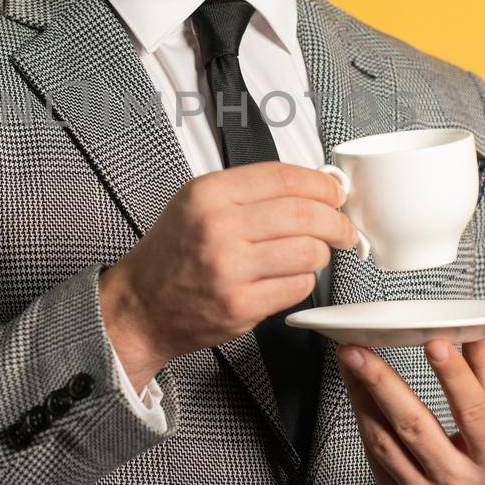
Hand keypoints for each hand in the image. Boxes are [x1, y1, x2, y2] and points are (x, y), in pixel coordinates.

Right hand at [99, 161, 359, 386]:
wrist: (140, 305)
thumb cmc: (173, 253)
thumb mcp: (198, 202)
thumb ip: (251, 191)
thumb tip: (314, 185)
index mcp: (209, 193)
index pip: (285, 177)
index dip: (322, 185)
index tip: (335, 192)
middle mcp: (218, 227)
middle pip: (305, 214)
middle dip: (336, 221)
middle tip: (343, 228)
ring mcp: (230, 269)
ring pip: (309, 252)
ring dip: (322, 253)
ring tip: (315, 253)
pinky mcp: (241, 306)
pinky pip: (298, 287)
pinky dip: (304, 280)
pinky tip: (291, 276)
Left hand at [336, 332, 484, 484]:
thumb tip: (477, 332)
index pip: (472, 411)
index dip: (453, 376)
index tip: (434, 342)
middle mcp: (459, 481)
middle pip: (414, 425)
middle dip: (381, 383)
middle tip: (357, 350)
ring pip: (384, 442)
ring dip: (361, 399)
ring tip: (349, 363)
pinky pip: (375, 458)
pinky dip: (364, 423)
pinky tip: (356, 395)